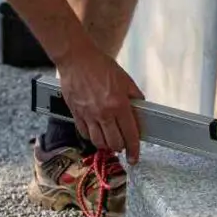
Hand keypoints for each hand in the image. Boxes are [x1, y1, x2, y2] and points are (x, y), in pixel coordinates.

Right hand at [55, 44, 144, 163]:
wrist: (76, 59)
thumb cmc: (100, 66)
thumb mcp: (125, 79)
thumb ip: (135, 97)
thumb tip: (140, 110)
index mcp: (119, 105)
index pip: (130, 134)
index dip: (134, 150)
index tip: (134, 157)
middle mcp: (103, 113)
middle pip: (114, 143)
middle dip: (121, 147)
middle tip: (123, 144)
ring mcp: (88, 115)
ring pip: (98, 142)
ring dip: (106, 145)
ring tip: (110, 140)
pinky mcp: (76, 114)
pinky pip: (84, 134)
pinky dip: (92, 137)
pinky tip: (96, 132)